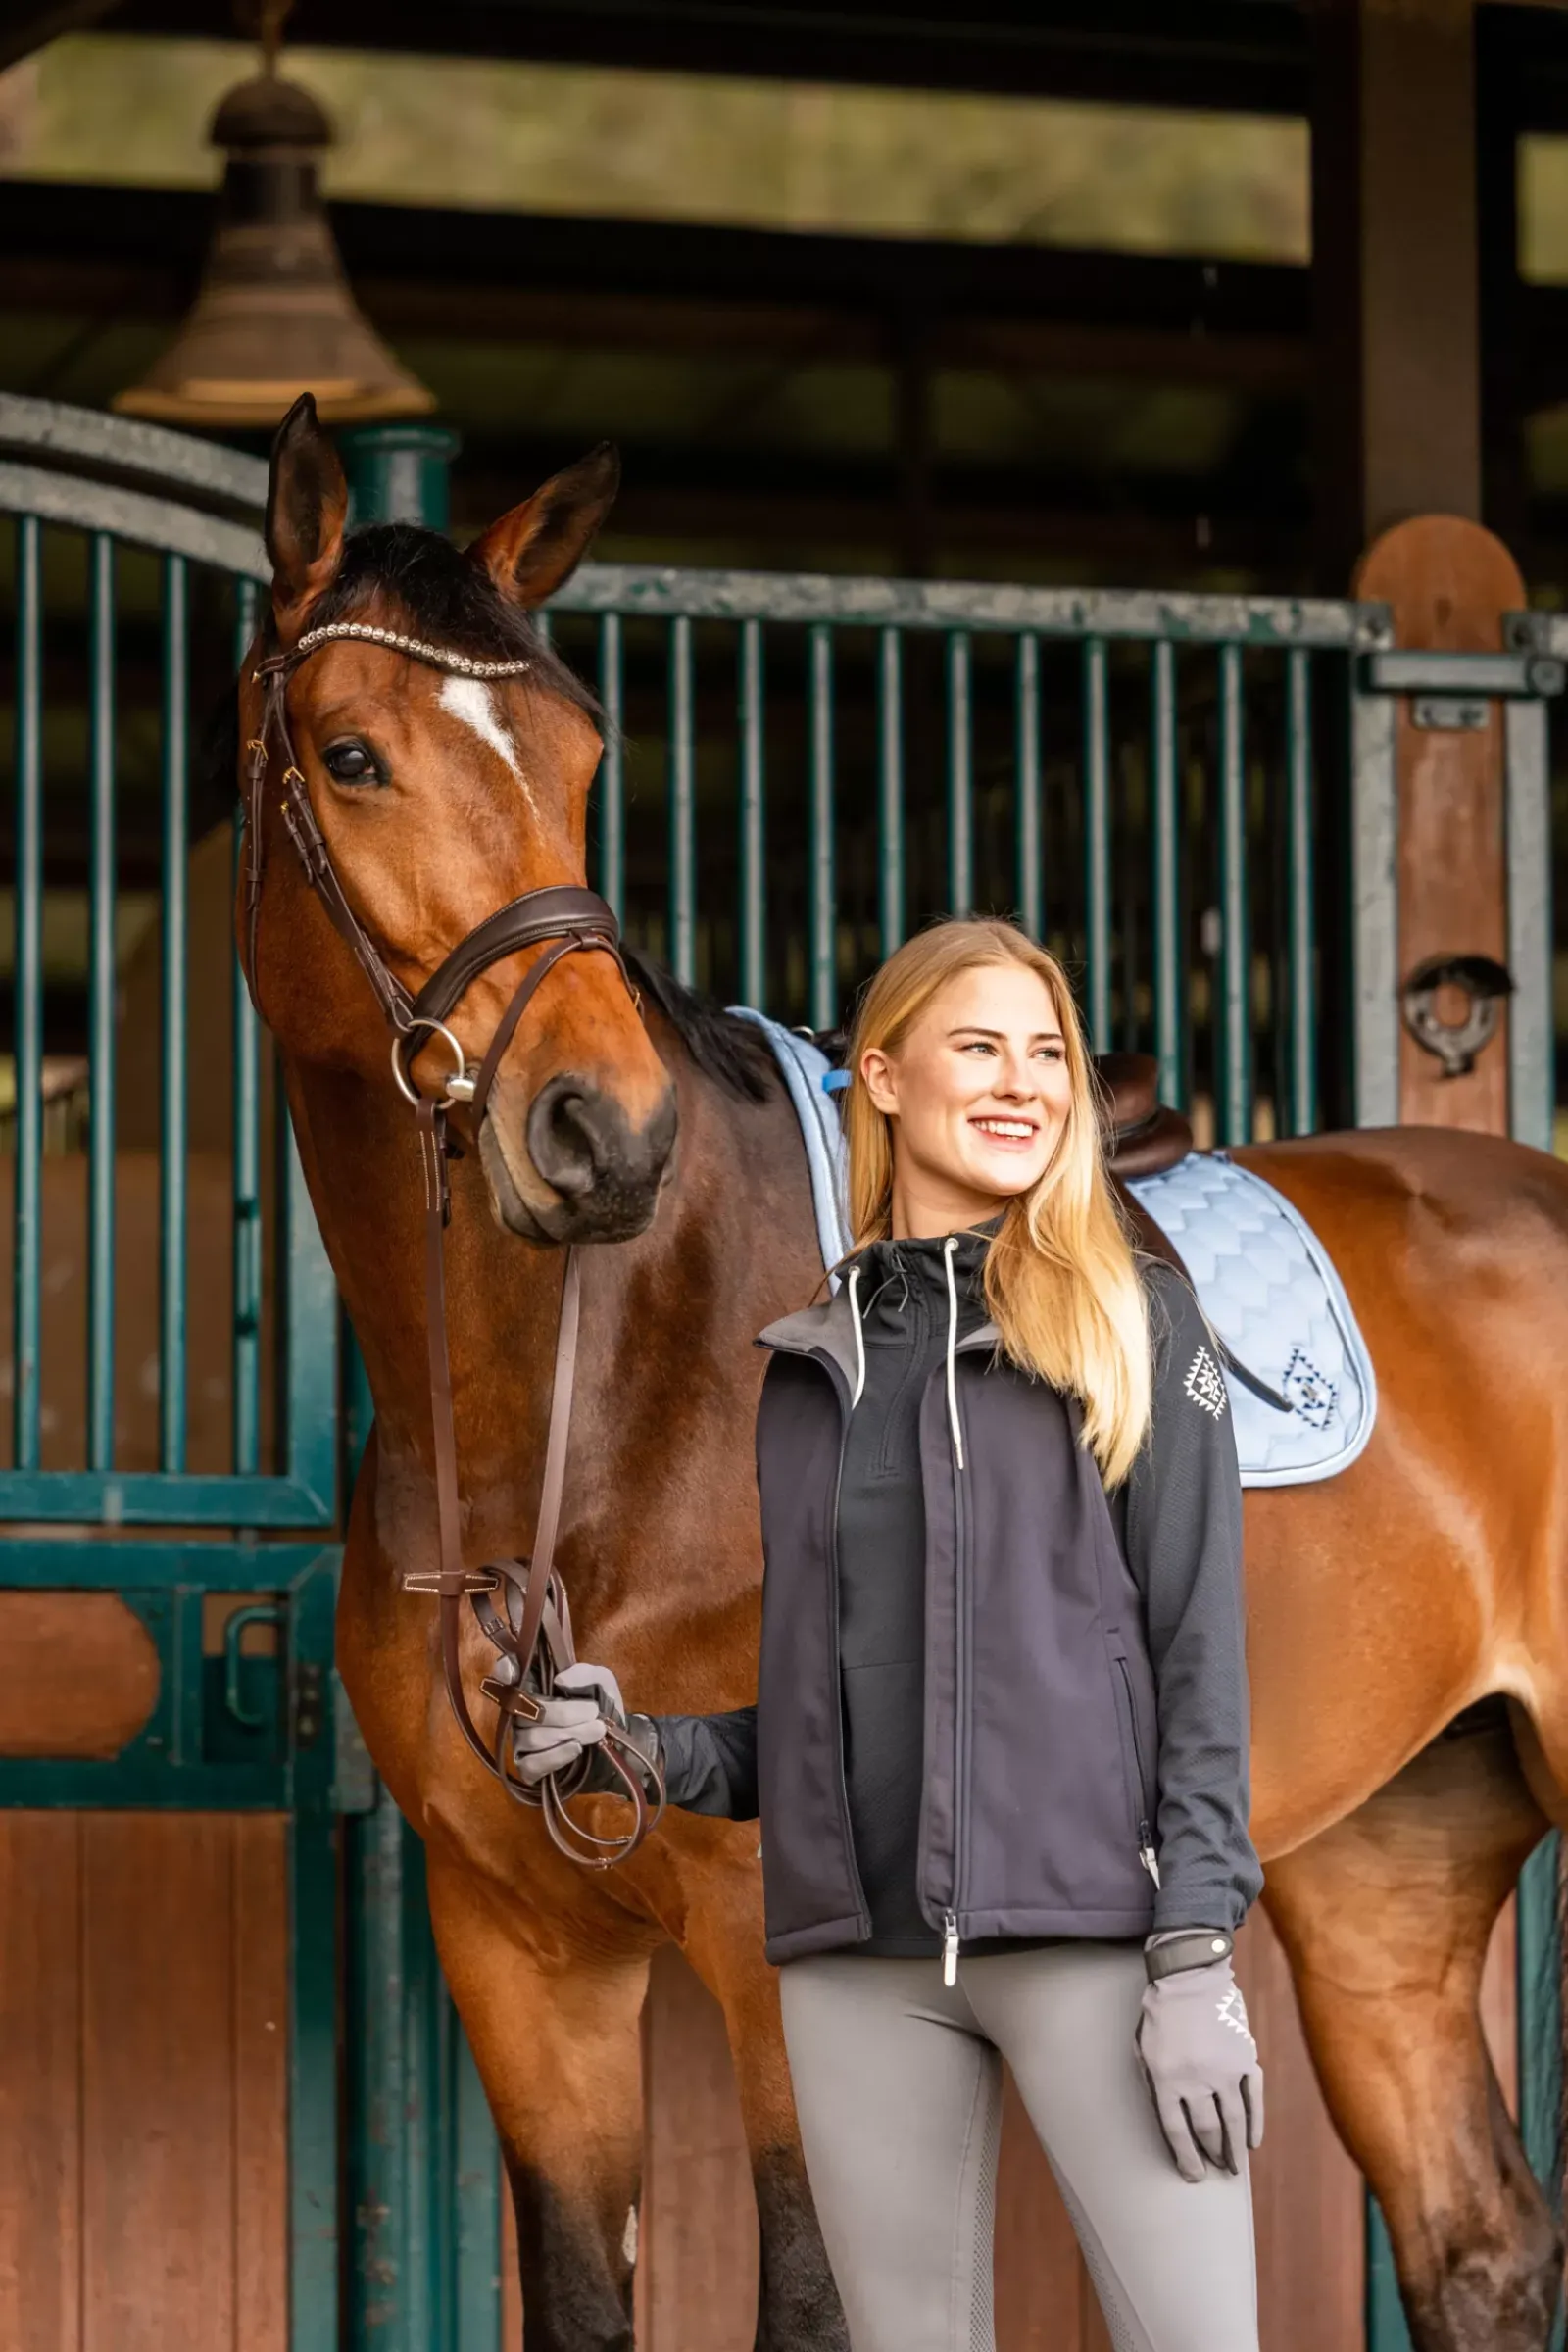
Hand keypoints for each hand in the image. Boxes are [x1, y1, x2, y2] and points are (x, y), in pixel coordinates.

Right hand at [510, 1660, 624, 1786]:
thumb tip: (560, 1679)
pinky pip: (532, 1764)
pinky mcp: (528, 1769)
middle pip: (524, 1711)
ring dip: (569, 1733)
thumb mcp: (601, 1683)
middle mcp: (520, 1712)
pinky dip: (556, 1756)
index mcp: (533, 1684)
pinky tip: (576, 1748)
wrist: (616, 1745)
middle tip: (593, 1711)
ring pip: (532, 1738)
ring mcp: (520, 1742)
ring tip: (596, 1730)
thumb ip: (585, 1674)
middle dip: (563, 1713)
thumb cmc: (600, 1707)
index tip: (511, 1671)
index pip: (505, 1674)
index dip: (503, 1671)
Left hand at [1135, 1952, 1264, 2183]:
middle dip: (1212, 2154)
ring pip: (1233, 2121)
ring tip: (1234, 2166)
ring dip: (1234, 2148)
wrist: (1190, 1976)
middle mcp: (1197, 2079)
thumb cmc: (1160, 2013)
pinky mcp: (1245, 2059)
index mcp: (1166, 2078)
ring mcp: (1225, 2070)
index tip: (1193, 2175)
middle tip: (1216, 2169)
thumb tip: (1167, 2118)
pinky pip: (1254, 2100)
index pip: (1177, 2131)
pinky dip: (1255, 2123)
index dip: (1186, 2158)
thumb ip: (1153, 2083)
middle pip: (1207, 2130)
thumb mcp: (1142, 2049)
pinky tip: (1252, 2141)